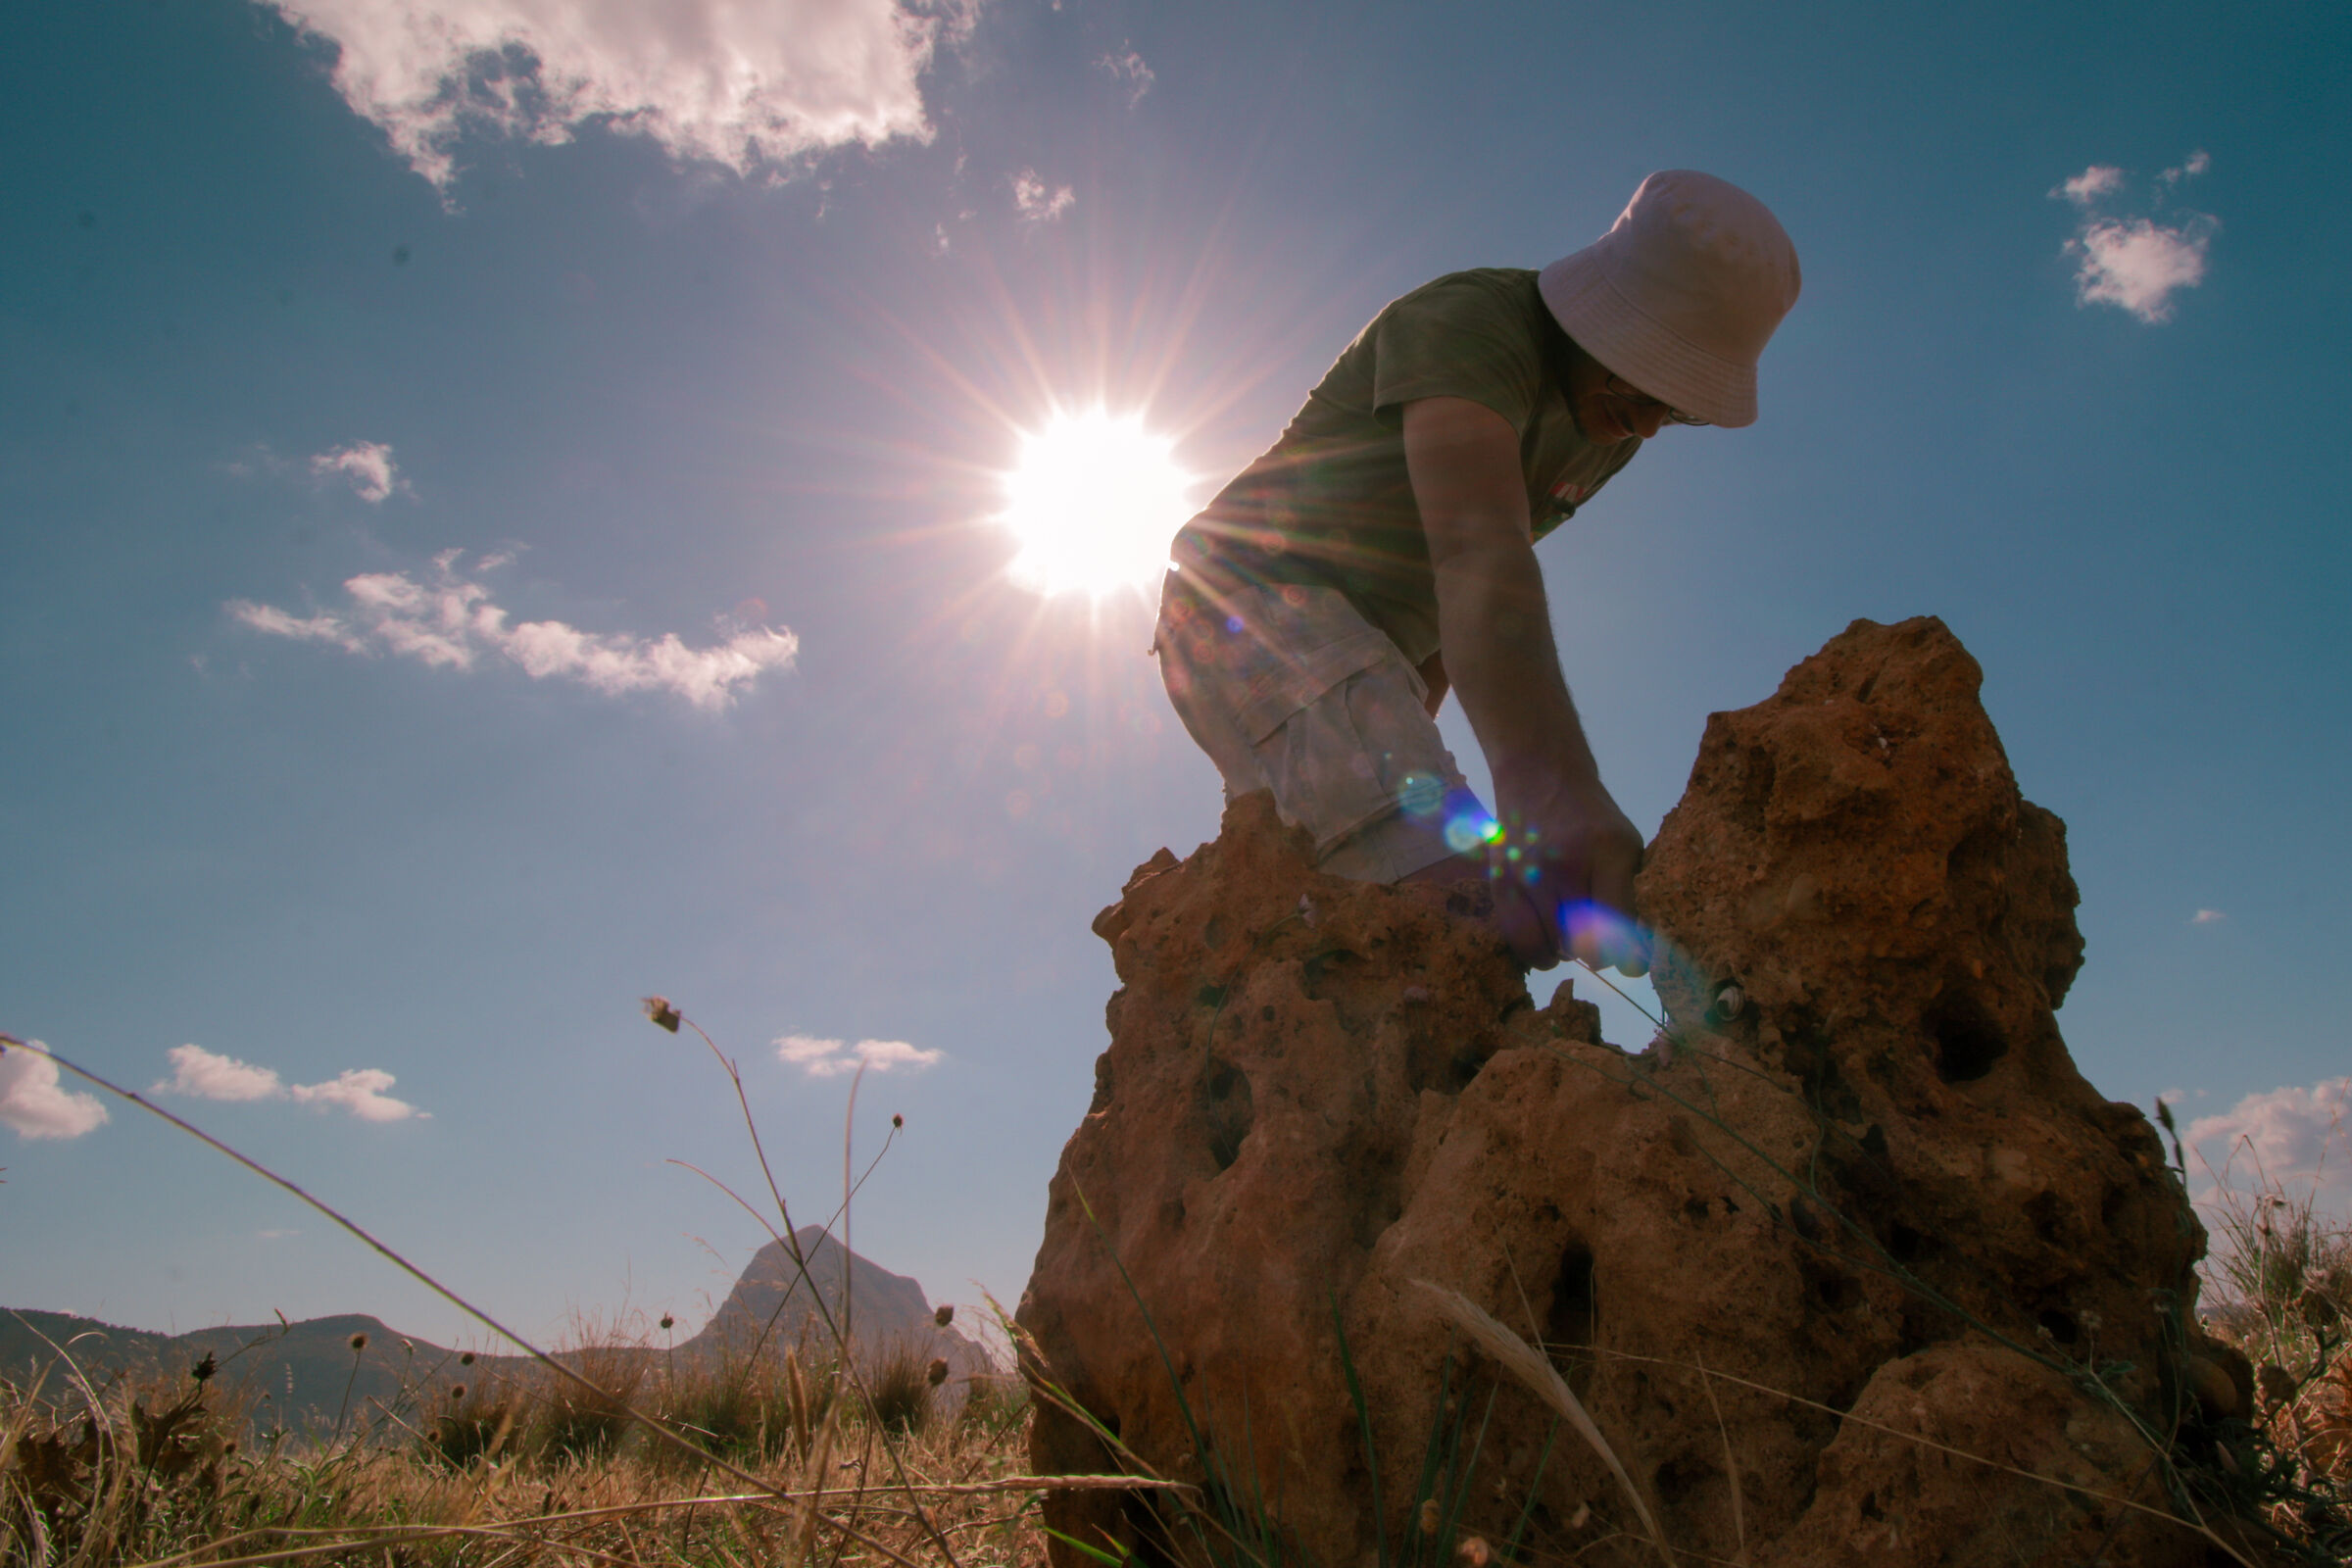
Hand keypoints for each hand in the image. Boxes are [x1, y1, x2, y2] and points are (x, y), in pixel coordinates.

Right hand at [1489, 776, 1647, 973]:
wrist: (1538, 773)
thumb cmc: (1592, 815)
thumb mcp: (1625, 843)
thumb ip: (1631, 892)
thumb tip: (1635, 952)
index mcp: (1609, 852)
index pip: (1621, 925)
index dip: (1631, 955)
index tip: (1635, 963)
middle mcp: (1566, 866)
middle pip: (1587, 944)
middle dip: (1599, 952)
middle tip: (1602, 943)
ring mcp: (1528, 877)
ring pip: (1554, 948)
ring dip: (1568, 951)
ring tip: (1574, 936)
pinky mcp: (1500, 884)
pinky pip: (1520, 941)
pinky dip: (1539, 952)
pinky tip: (1549, 945)